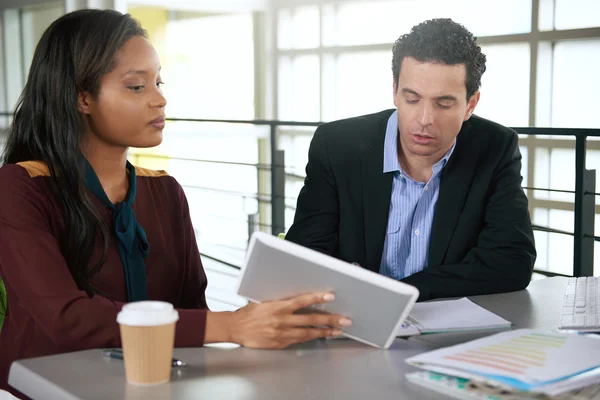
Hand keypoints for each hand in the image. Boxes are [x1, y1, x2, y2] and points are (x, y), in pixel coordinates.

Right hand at [229, 292, 351, 348]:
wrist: (235, 328)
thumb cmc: (249, 313)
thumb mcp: (265, 301)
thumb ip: (281, 300)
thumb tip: (297, 296)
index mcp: (278, 306)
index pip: (302, 301)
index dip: (317, 298)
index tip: (330, 296)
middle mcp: (282, 320)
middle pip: (310, 319)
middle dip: (330, 319)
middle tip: (344, 319)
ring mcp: (282, 333)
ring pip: (308, 333)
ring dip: (325, 331)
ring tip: (337, 330)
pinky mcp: (280, 343)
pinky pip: (299, 340)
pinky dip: (311, 338)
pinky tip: (320, 336)